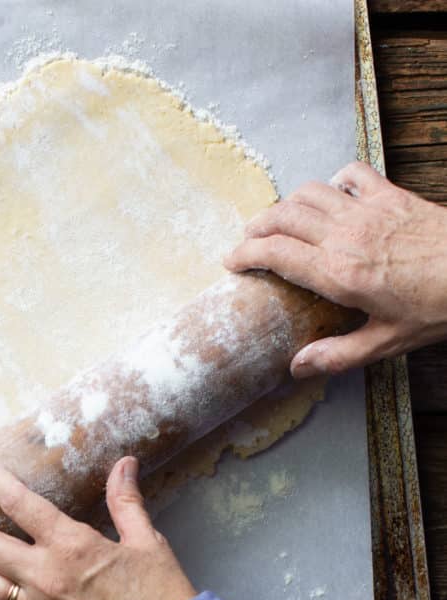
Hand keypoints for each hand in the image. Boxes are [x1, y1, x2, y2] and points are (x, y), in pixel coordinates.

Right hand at [224, 161, 446, 376]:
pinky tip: (331, 195)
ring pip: (309, 192)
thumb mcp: (386, 342)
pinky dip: (332, 182)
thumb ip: (338, 355)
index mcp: (339, 274)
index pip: (276, 253)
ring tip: (277, 220)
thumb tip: (298, 367)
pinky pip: (351, 175)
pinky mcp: (391, 196)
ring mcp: (368, 210)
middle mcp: (347, 236)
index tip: (231, 261)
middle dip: (256, 226)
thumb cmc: (439, 307)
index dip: (245, 254)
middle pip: (283, 216)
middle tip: (246, 241)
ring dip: (286, 204)